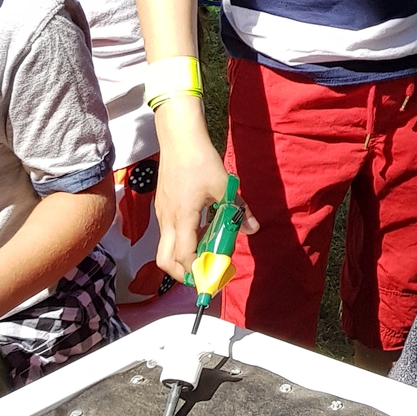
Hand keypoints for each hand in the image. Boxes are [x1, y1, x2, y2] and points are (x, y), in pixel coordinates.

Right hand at [154, 122, 256, 281]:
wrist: (179, 138)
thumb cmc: (200, 161)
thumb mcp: (224, 186)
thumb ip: (238, 210)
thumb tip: (253, 228)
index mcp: (183, 218)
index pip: (185, 256)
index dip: (199, 271)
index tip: (214, 277)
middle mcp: (168, 220)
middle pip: (166, 261)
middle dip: (183, 274)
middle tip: (205, 274)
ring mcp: (163, 214)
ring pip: (166, 248)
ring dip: (184, 256)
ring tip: (208, 251)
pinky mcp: (163, 206)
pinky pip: (170, 233)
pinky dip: (183, 240)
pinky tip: (203, 229)